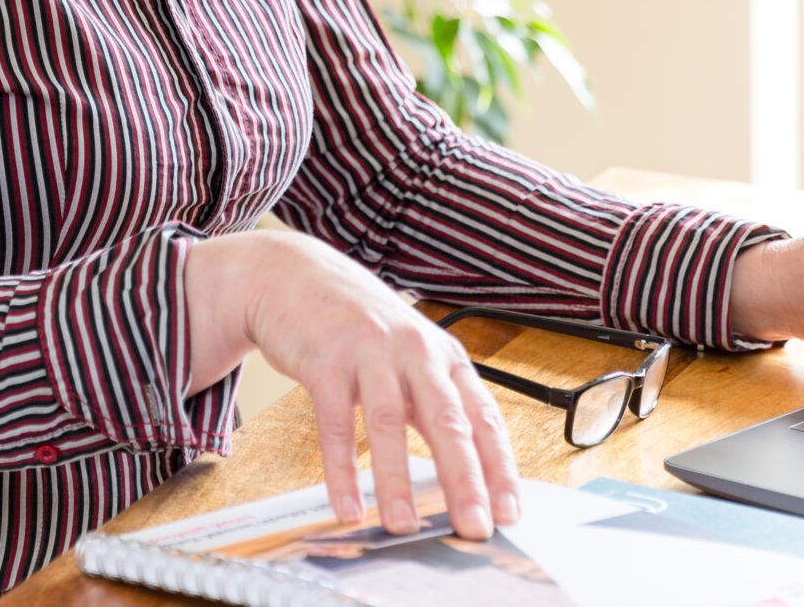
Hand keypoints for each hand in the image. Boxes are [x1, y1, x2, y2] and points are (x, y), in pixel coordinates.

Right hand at [183, 230, 522, 539]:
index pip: (483, 417)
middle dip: (464, 479)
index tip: (510, 513)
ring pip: (389, 422)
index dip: (499, 467)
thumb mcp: (408, 357)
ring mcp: (369, 351)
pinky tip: (347, 505)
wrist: (293, 275)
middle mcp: (414, 350)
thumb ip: (433, 406)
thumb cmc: (357, 325)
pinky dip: (342, 469)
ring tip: (403, 527)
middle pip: (447, 420)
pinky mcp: (325, 359)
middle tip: (475, 528)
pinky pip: (336, 422)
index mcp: (443, 355)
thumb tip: (463, 478)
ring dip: (397, 481)